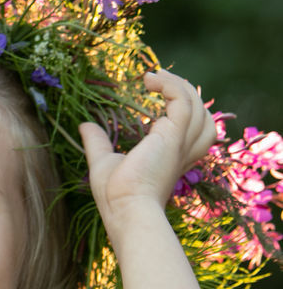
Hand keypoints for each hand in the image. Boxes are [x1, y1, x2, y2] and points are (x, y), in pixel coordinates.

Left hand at [78, 70, 216, 231]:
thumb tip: (85, 125)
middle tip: (158, 80)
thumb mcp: (103, 163)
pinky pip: (183, 101)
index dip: (181, 109)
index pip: (192, 130)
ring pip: (198, 105)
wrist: (125, 211)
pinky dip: (170, 85)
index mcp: (171, 158)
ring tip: (154, 77)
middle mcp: (182, 150)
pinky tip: (149, 81)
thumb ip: (97, 142)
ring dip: (180, 85)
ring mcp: (181, 143)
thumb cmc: (116, 196)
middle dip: (186, 93)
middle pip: (203, 115)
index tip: (157, 94)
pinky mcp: (174, 136)